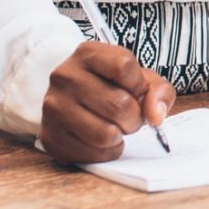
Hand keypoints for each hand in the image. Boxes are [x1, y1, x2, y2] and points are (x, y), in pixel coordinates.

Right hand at [39, 42, 175, 163]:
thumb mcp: (138, 77)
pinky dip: (107, 152)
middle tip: (130, 116)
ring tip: (116, 127)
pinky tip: (102, 140)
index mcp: (88, 53)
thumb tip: (155, 116)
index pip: (124, 66)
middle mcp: (65, 76)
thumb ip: (158, 90)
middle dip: (135, 117)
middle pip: (119, 105)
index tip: (136, 91)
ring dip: (120, 136)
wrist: (72, 99)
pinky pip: (93, 154)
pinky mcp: (50, 136)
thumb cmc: (111, 86)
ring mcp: (53, 107)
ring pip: (106, 134)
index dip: (139, 85)